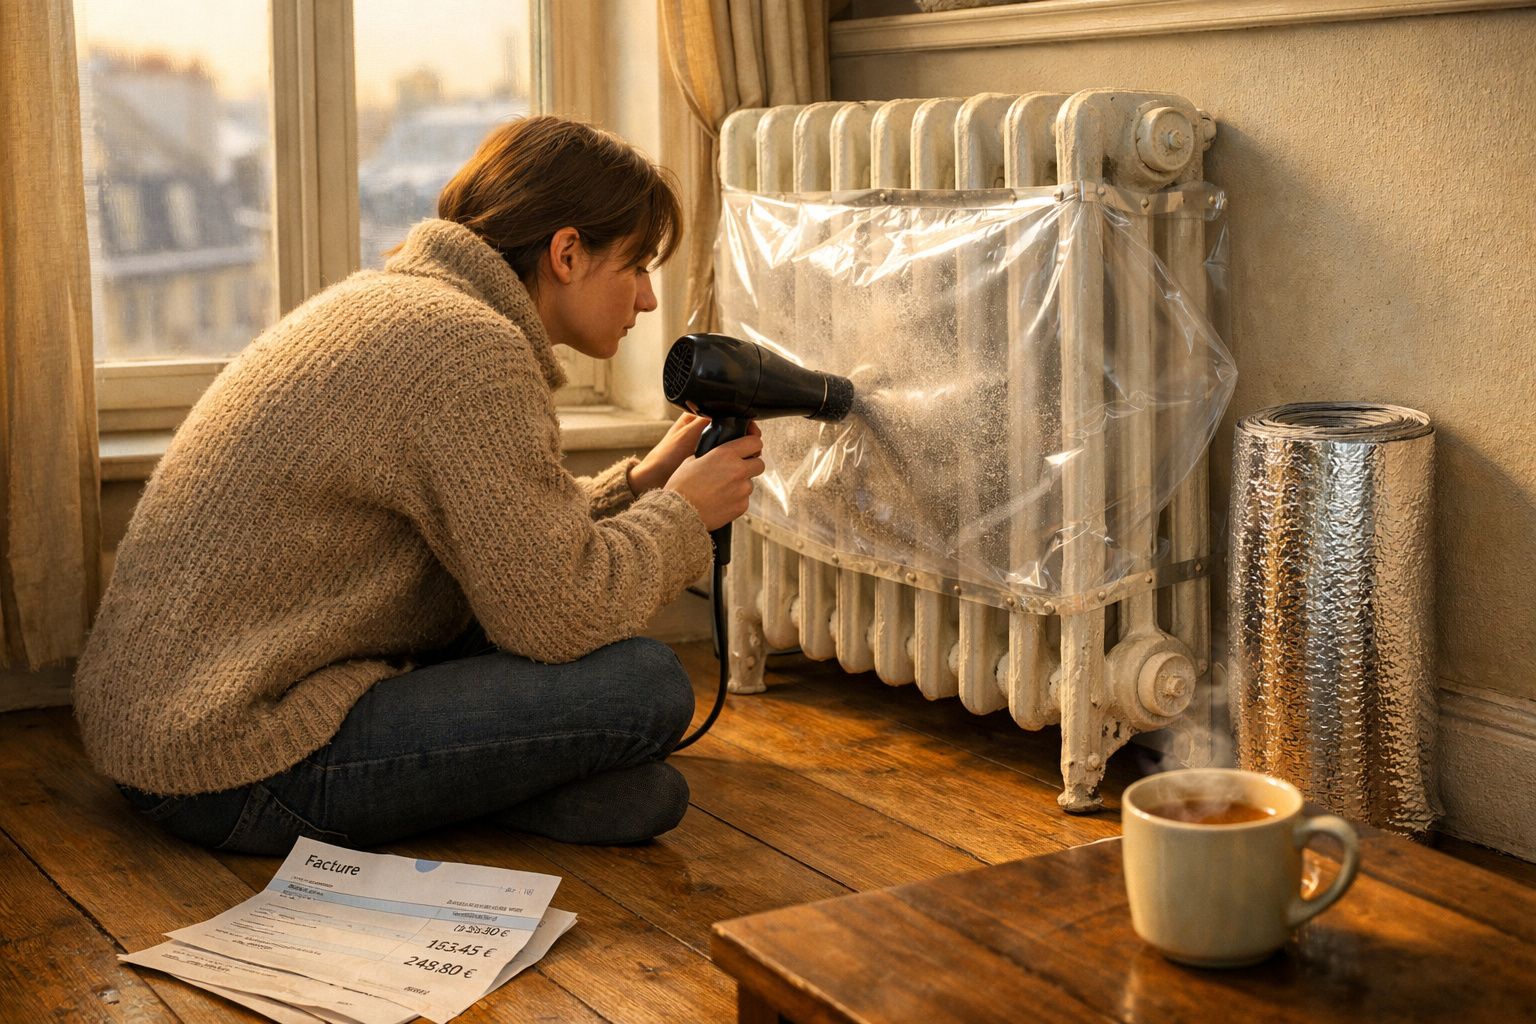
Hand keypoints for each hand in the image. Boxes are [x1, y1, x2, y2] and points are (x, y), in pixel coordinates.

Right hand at [630, 414, 760, 493]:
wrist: (679, 511)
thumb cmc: (682, 485)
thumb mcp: (694, 459)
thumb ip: (714, 453)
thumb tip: (722, 453)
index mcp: (727, 454)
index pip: (755, 442)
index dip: (753, 444)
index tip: (750, 447)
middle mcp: (738, 470)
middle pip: (760, 464)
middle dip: (751, 465)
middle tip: (738, 469)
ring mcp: (742, 490)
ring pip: (750, 483)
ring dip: (741, 484)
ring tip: (722, 489)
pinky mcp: (741, 506)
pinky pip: (744, 499)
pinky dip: (736, 499)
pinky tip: (720, 500)